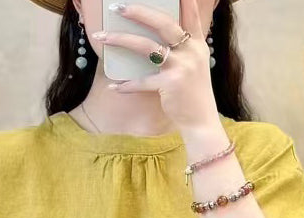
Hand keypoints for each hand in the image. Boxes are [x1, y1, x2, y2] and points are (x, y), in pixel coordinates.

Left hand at [96, 0, 218, 130]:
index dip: (183, 0)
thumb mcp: (195, 65)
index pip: (190, 15)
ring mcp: (181, 67)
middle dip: (139, 12)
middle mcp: (190, 51)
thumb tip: (156, 39)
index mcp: (197, 44)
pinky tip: (115, 86)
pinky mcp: (170, 84)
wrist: (201, 120)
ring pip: (146, 47)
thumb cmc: (192, 93)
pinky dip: (127, 85)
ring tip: (102, 36)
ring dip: (121, 40)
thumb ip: (183, 48)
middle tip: (118, 7)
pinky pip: (142, 81)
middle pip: (163, 23)